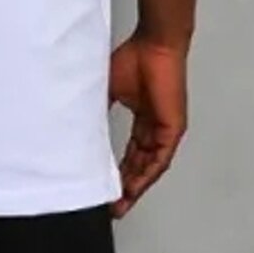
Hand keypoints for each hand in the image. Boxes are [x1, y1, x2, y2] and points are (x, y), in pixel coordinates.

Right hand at [108, 33, 188, 217]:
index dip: (119, 172)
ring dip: (136, 186)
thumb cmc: (135, 59)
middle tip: (112, 207)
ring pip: (150, 167)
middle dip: (126, 187)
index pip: (131, 153)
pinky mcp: (173, 128)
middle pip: (141, 165)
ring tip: (120, 204)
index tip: (106, 189)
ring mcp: (166, 129)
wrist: (155, 45)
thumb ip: (99, 111)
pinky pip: (160, 159)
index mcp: (143, 118)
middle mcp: (155, 127)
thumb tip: (81, 127)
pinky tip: (134, 188)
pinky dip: (147, 175)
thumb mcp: (107, 91)